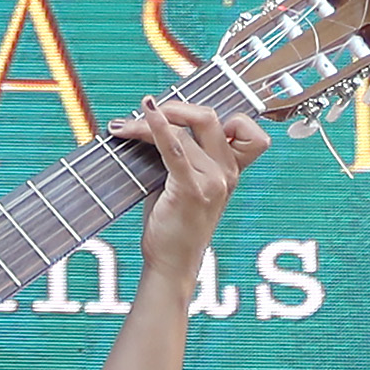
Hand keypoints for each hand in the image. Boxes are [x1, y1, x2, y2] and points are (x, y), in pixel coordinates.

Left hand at [118, 90, 268, 288]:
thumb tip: (153, 119)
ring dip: (145, 123)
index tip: (184, 114)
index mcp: (231, 169)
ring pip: (181, 131)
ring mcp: (213, 181)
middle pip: (208, 117)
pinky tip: (144, 116)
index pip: (245, 128)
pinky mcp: (191, 189)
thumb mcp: (187, 182)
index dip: (219, 114)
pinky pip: (175, 148)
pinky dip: (156, 127)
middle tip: (147, 111)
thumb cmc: (175, 223)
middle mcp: (227, 173)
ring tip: (123, 126)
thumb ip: (184, 153)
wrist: (173, 262)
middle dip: (174, 107)